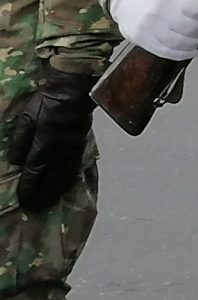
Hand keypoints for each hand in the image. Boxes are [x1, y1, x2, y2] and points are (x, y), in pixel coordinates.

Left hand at [6, 71, 94, 212]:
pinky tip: (65, 185)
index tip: (24, 200)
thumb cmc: (46, 103)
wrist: (75, 91)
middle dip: (42, 195)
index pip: (34, 173)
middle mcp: (59, 152)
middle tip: (36, 208)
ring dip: (55, 191)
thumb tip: (16, 162)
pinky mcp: (80, 145)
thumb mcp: (26, 119)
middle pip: (50, 179)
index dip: (29, 188)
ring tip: (49, 202)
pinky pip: (74, 167)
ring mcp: (71, 149)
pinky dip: (68, 180)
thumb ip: (20, 141)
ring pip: (63, 176)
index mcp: (43, 146)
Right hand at [108, 0, 197, 62]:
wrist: (126, 0)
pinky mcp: (142, 41)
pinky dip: (183, 54)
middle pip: (190, 28)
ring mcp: (148, 29)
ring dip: (195, 43)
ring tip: (197, 38)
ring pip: (180, 43)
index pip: (196, 9)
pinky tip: (191, 50)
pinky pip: (167, 53)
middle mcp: (157, 13)